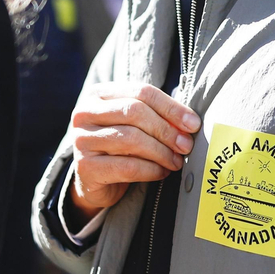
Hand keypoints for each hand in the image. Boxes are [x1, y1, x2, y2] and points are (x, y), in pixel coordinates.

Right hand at [69, 82, 199, 218]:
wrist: (94, 181)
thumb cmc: (119, 148)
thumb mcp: (134, 125)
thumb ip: (156, 117)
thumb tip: (190, 124)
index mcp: (98, 94)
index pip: (141, 92)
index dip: (171, 107)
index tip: (193, 124)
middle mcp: (84, 113)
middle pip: (135, 112)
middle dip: (167, 130)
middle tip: (186, 145)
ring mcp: (81, 140)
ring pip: (131, 139)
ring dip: (161, 152)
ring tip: (176, 161)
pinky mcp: (85, 167)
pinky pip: (127, 166)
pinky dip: (151, 170)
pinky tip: (162, 172)